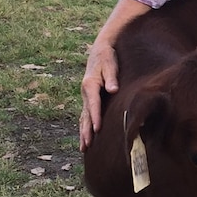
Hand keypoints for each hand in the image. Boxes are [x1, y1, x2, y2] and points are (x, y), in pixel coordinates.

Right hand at [79, 0, 149, 150]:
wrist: (100, 49)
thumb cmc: (108, 56)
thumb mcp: (111, 63)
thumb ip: (112, 77)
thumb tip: (113, 89)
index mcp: (90, 84)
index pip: (93, 103)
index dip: (95, 116)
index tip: (97, 129)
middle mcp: (85, 91)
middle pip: (85, 114)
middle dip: (86, 130)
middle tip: (87, 145)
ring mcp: (85, 95)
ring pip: (83, 117)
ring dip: (83, 132)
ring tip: (84, 147)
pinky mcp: (89, 97)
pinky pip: (85, 114)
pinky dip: (84, 126)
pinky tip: (85, 136)